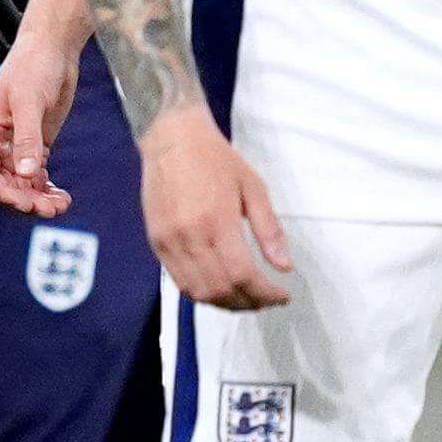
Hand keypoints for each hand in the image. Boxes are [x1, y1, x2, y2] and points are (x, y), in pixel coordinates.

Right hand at [0, 33, 78, 216]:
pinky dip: (47, 189)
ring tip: (60, 205)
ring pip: (22, 184)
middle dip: (24, 199)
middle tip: (48, 209)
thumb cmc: (32, 65)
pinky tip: (62, 196)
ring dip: (38, 198)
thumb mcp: (29, 101)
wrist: (53, 48)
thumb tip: (27, 173)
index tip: (24, 202)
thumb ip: (27, 138)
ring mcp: (17, 145)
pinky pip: (37, 176)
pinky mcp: (37, 144)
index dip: (2, 191)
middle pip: (4, 183)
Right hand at [139, 106, 291, 309]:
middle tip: (267, 299)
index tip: (281, 295)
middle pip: (221, 290)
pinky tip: (220, 288)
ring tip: (245, 298)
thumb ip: (269, 230)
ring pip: (197, 292)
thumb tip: (285, 266)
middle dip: (249, 303)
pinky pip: (179, 281)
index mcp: (217, 220)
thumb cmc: (214, 158)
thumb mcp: (253, 187)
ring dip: (225, 303)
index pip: (243, 275)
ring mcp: (169, 242)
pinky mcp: (156, 242)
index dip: (266, 293)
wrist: (171, 138)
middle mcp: (190, 236)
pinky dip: (202, 293)